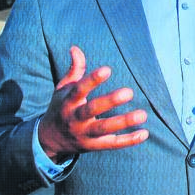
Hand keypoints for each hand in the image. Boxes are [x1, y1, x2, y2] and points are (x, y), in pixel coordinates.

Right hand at [37, 46, 148, 162]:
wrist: (49, 140)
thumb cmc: (61, 107)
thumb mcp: (63, 89)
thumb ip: (74, 70)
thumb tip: (75, 48)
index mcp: (68, 102)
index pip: (79, 90)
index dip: (92, 80)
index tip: (107, 69)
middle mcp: (75, 118)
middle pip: (92, 110)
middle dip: (110, 101)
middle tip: (129, 92)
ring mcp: (84, 134)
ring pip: (104, 129)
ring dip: (124, 122)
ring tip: (143, 114)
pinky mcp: (93, 146)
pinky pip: (112, 144)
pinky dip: (128, 140)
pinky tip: (144, 133)